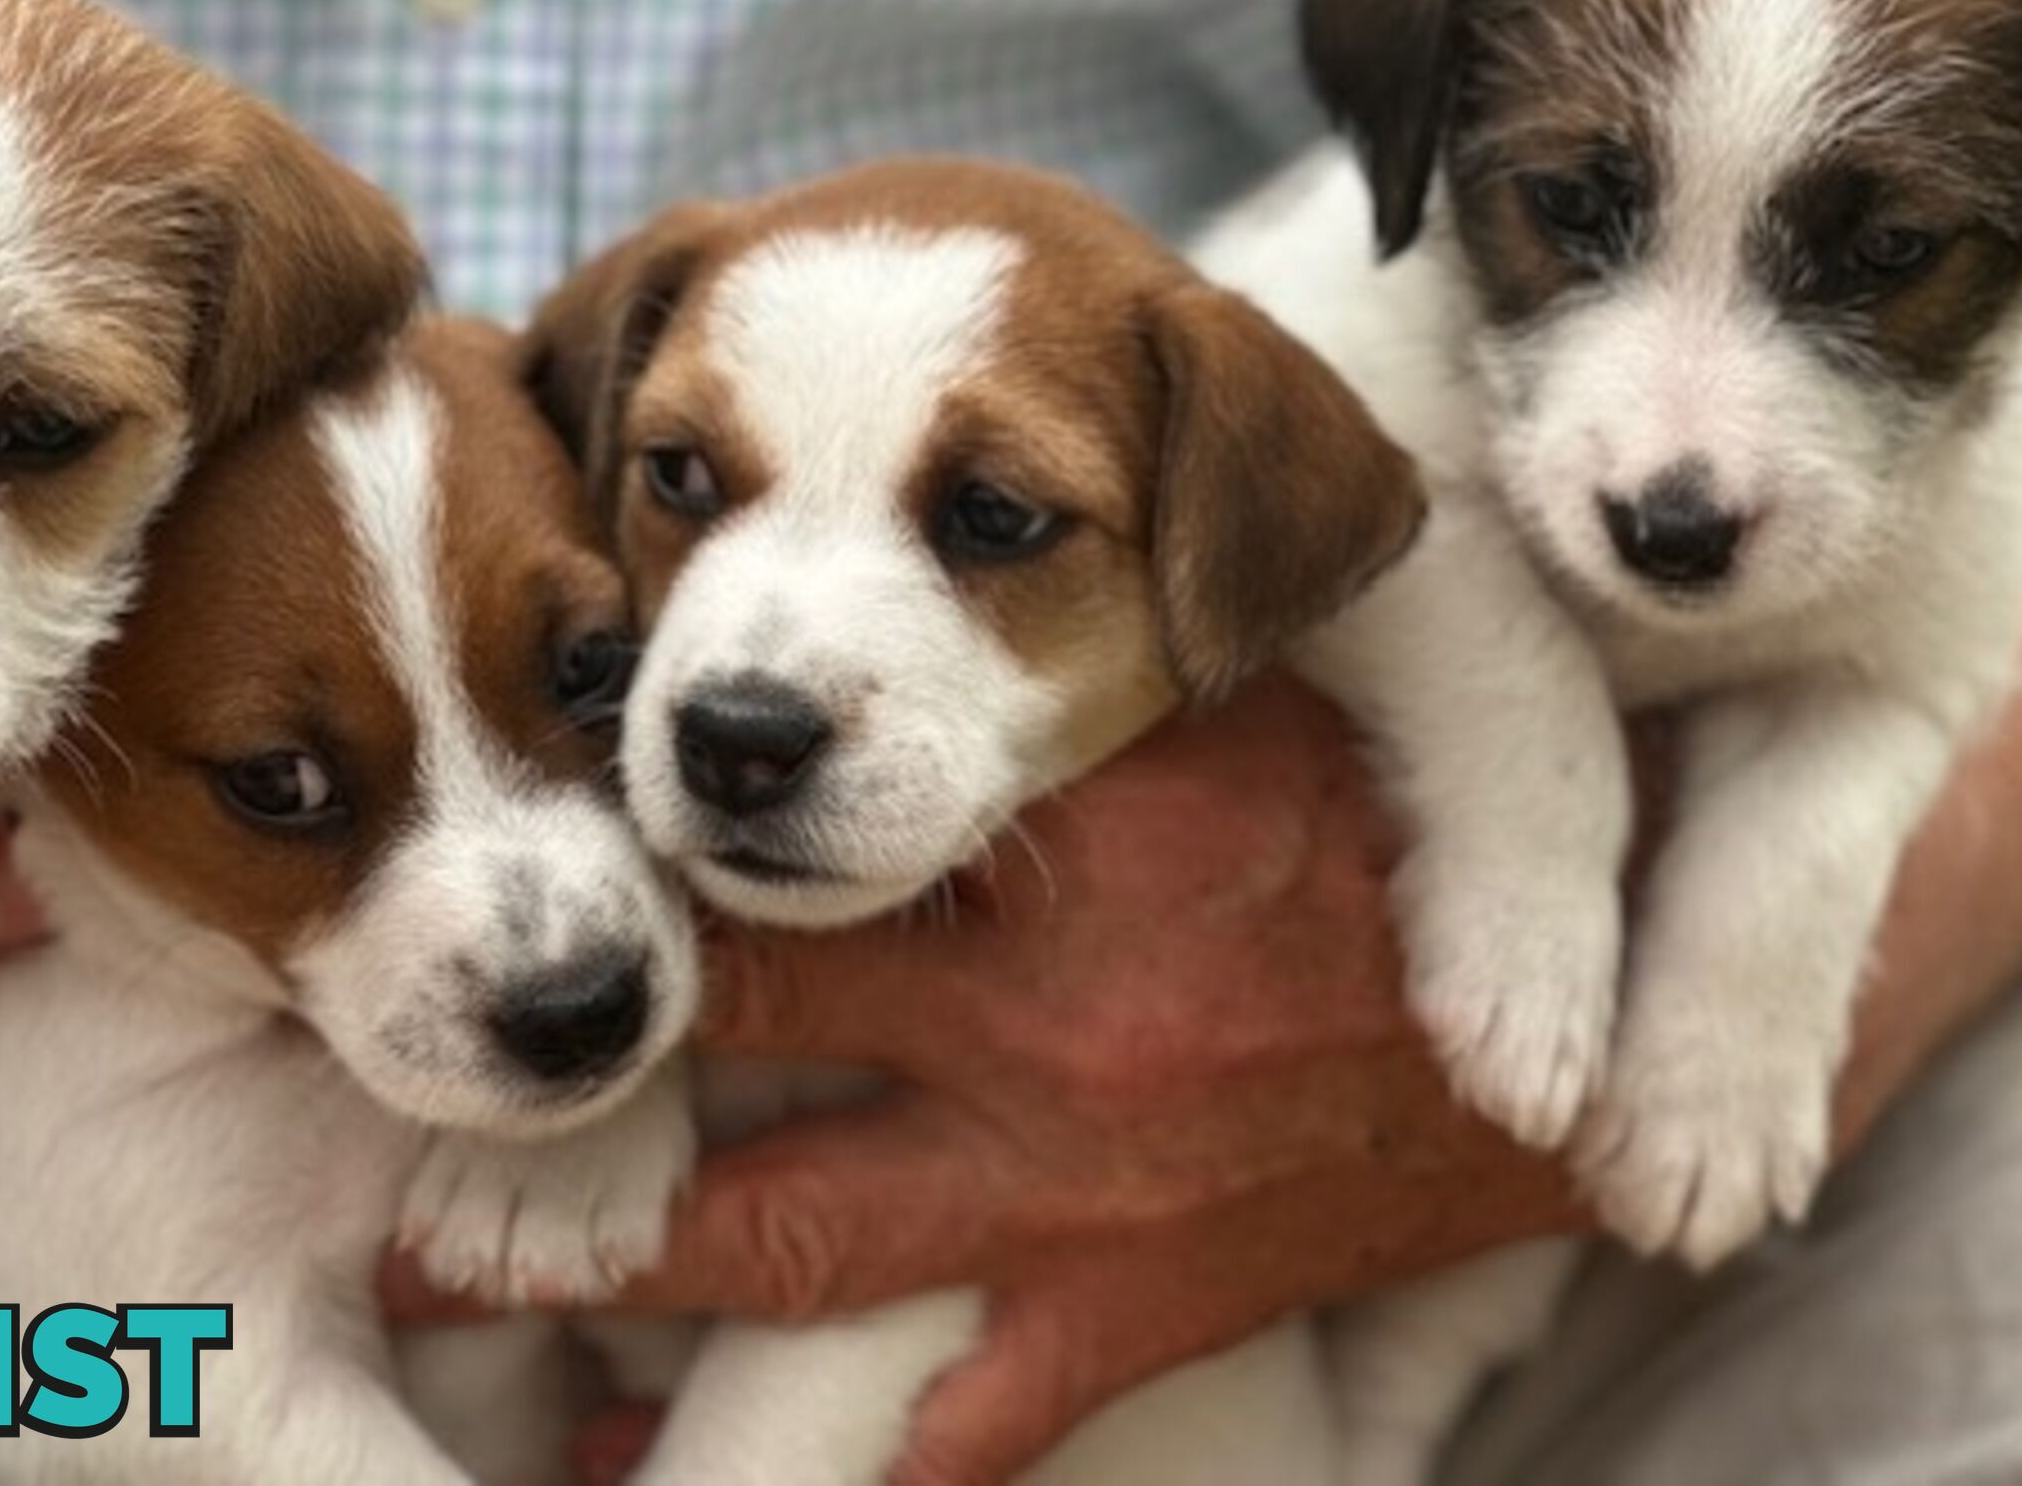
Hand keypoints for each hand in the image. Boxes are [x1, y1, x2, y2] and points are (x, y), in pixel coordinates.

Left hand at [547, 271, 2021, 1485]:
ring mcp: (1077, 1179)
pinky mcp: (1147, 1298)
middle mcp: (1031, 1016)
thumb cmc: (1403, 807)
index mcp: (1050, 840)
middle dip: (571, 1073)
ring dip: (630, 1271)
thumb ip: (1053, 650)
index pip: (777, 844)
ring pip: (794, 1243)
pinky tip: (693, 1474)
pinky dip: (856, 1452)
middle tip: (422, 1082)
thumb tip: (893, 620)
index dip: (628, 857)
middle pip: (729, 1051)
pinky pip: (976, 1409)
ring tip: (474, 1280)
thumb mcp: (1224, 697)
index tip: (508, 855)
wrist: (1599, 989)